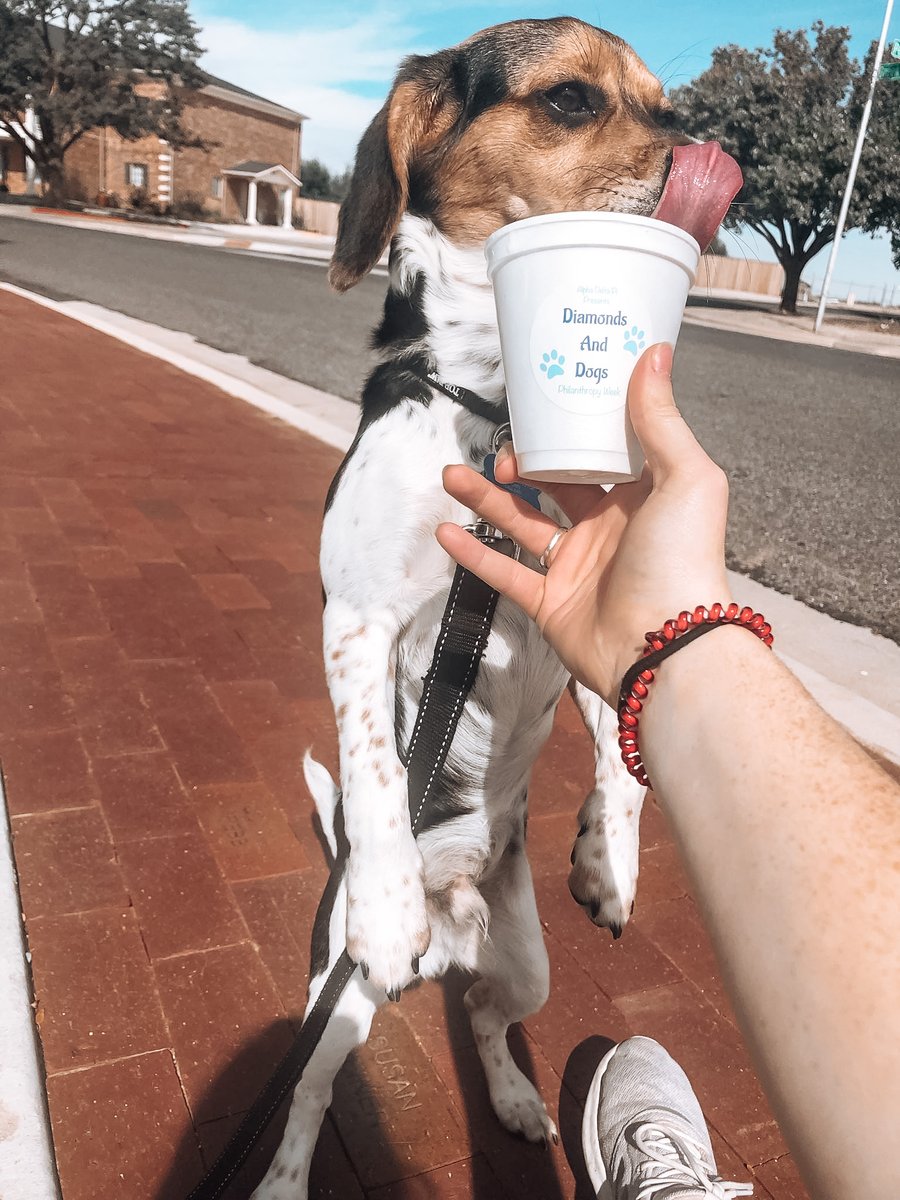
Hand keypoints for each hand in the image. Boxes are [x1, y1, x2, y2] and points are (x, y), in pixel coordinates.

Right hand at [436, 344, 732, 705]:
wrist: (665, 647)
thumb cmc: (684, 561)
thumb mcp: (685, 477)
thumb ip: (660, 419)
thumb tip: (654, 353)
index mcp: (642, 497)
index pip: (600, 452)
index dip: (572, 430)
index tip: (542, 407)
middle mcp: (608, 530)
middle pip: (552, 486)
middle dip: (520, 465)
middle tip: (501, 454)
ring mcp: (577, 568)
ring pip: (521, 525)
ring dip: (485, 500)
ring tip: (451, 476)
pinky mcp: (551, 604)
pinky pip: (506, 574)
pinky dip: (473, 554)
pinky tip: (445, 531)